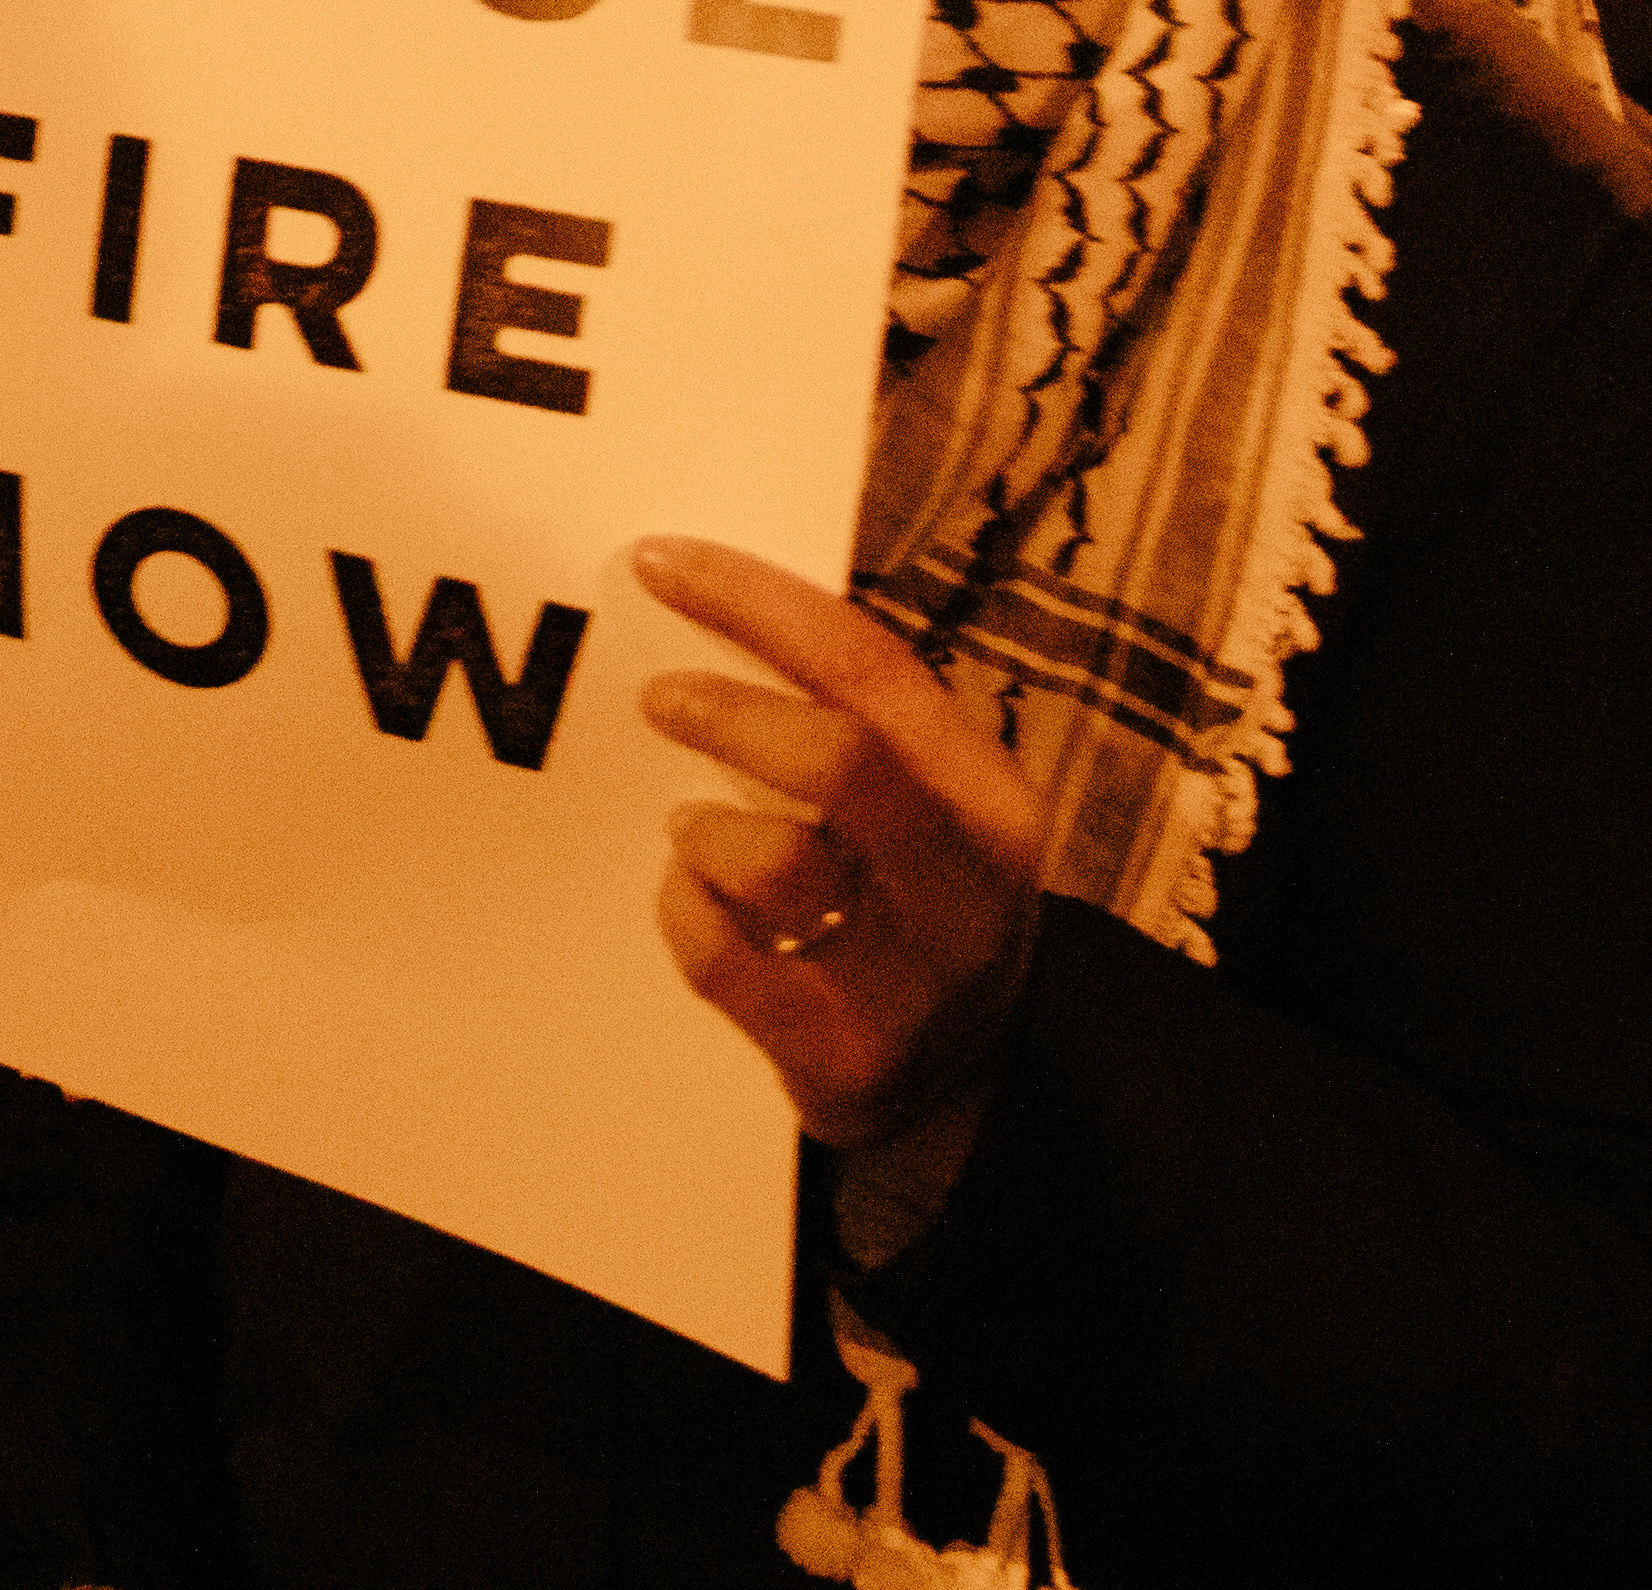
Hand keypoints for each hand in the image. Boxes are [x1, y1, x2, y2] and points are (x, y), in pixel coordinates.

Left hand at [635, 533, 1049, 1150]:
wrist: (961, 1090)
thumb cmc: (912, 904)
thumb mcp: (930, 810)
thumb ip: (855, 724)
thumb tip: (705, 606)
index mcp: (991, 801)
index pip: (874, 667)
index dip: (755, 600)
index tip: (660, 562)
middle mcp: (968, 890)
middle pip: (838, 760)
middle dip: (729, 711)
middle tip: (659, 697)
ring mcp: (911, 985)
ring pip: (771, 864)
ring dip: (702, 830)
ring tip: (691, 829)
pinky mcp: (840, 1059)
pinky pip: (718, 956)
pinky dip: (685, 910)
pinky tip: (696, 900)